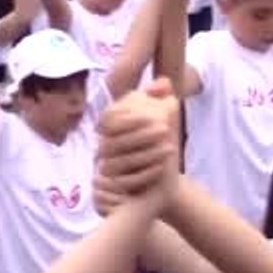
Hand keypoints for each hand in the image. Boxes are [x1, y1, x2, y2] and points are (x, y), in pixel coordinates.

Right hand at [96, 79, 180, 204]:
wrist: (157, 187)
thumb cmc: (156, 149)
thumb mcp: (160, 124)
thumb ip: (159, 101)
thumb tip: (164, 82)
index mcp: (109, 130)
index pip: (109, 119)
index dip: (130, 117)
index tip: (153, 115)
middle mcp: (101, 149)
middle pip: (115, 140)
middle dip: (141, 134)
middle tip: (166, 129)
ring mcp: (104, 170)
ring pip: (120, 161)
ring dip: (147, 153)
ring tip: (171, 148)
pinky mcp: (112, 190)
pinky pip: (125, 181)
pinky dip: (145, 173)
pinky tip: (162, 168)